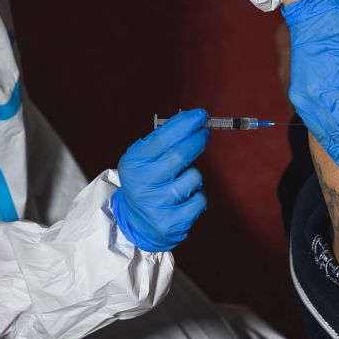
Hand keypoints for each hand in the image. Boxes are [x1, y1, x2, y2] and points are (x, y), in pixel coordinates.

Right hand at [112, 109, 210, 251]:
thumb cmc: (146, 182)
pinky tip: (184, 199)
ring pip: (193, 178)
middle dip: (197, 140)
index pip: (162, 138)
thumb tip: (192, 121)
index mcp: (134, 163)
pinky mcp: (171, 221)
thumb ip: (163, 142)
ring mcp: (157, 203)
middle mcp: (143, 183)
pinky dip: (197, 196)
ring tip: (182, 181)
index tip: (200, 115)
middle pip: (179, 155)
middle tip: (204, 133)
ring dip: (194, 175)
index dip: (185, 124)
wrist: (135, 222)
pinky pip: (199, 199)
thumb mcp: (143, 160)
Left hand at [282, 0, 338, 180]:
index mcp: (305, 97)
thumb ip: (324, 95)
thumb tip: (338, 111)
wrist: (314, 8)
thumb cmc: (315, 38)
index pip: (323, 131)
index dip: (338, 151)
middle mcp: (314, 96)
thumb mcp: (313, 73)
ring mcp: (331, 85)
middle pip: (334, 133)